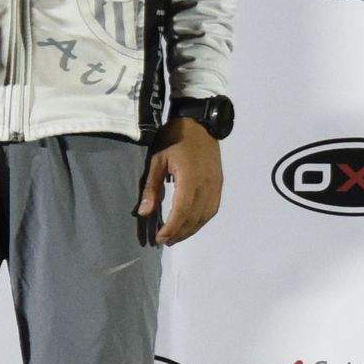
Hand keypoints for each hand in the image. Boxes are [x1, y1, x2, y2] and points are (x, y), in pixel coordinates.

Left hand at [136, 121, 222, 246]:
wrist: (199, 122)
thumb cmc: (174, 137)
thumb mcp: (157, 159)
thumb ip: (152, 187)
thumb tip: (144, 212)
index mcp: (190, 179)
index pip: (182, 212)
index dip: (171, 228)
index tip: (159, 238)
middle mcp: (206, 185)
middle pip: (194, 218)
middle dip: (179, 233)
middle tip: (164, 241)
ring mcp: (215, 185)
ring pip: (205, 216)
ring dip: (191, 229)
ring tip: (177, 236)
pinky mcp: (218, 183)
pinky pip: (213, 208)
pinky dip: (202, 220)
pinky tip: (192, 223)